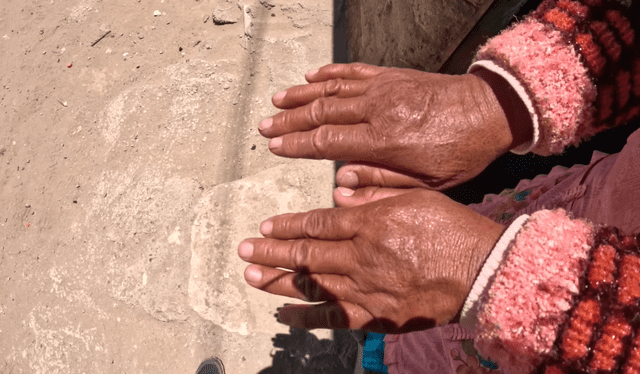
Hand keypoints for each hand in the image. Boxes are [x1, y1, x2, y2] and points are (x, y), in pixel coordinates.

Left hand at [237, 187, 504, 332]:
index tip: (265, 226)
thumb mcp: (416, 195)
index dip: (287, 225)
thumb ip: (375, 191)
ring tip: (251, 277)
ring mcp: (365, 288)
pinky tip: (284, 314)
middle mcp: (360, 256)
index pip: (316, 223)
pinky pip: (333, 317)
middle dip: (271, 252)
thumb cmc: (451, 227)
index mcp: (369, 223)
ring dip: (278, 280)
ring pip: (312, 284)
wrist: (481, 269)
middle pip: (306, 253)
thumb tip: (340, 194)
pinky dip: (306, 316)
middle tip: (243, 250)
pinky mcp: (375, 314)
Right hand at [259, 63, 518, 189]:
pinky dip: (329, 73)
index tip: (274, 146)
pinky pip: (353, 71)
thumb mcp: (426, 183)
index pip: (326, 142)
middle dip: (289, 120)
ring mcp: (383, 89)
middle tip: (264, 125)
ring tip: (276, 100)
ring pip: (331, 90)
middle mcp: (377, 110)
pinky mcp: (391, 76)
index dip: (296, 144)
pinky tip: (311, 76)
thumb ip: (379, 185)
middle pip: (321, 114)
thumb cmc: (460, 152)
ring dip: (300, 95)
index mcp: (383, 141)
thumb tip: (339, 185)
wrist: (488, 111)